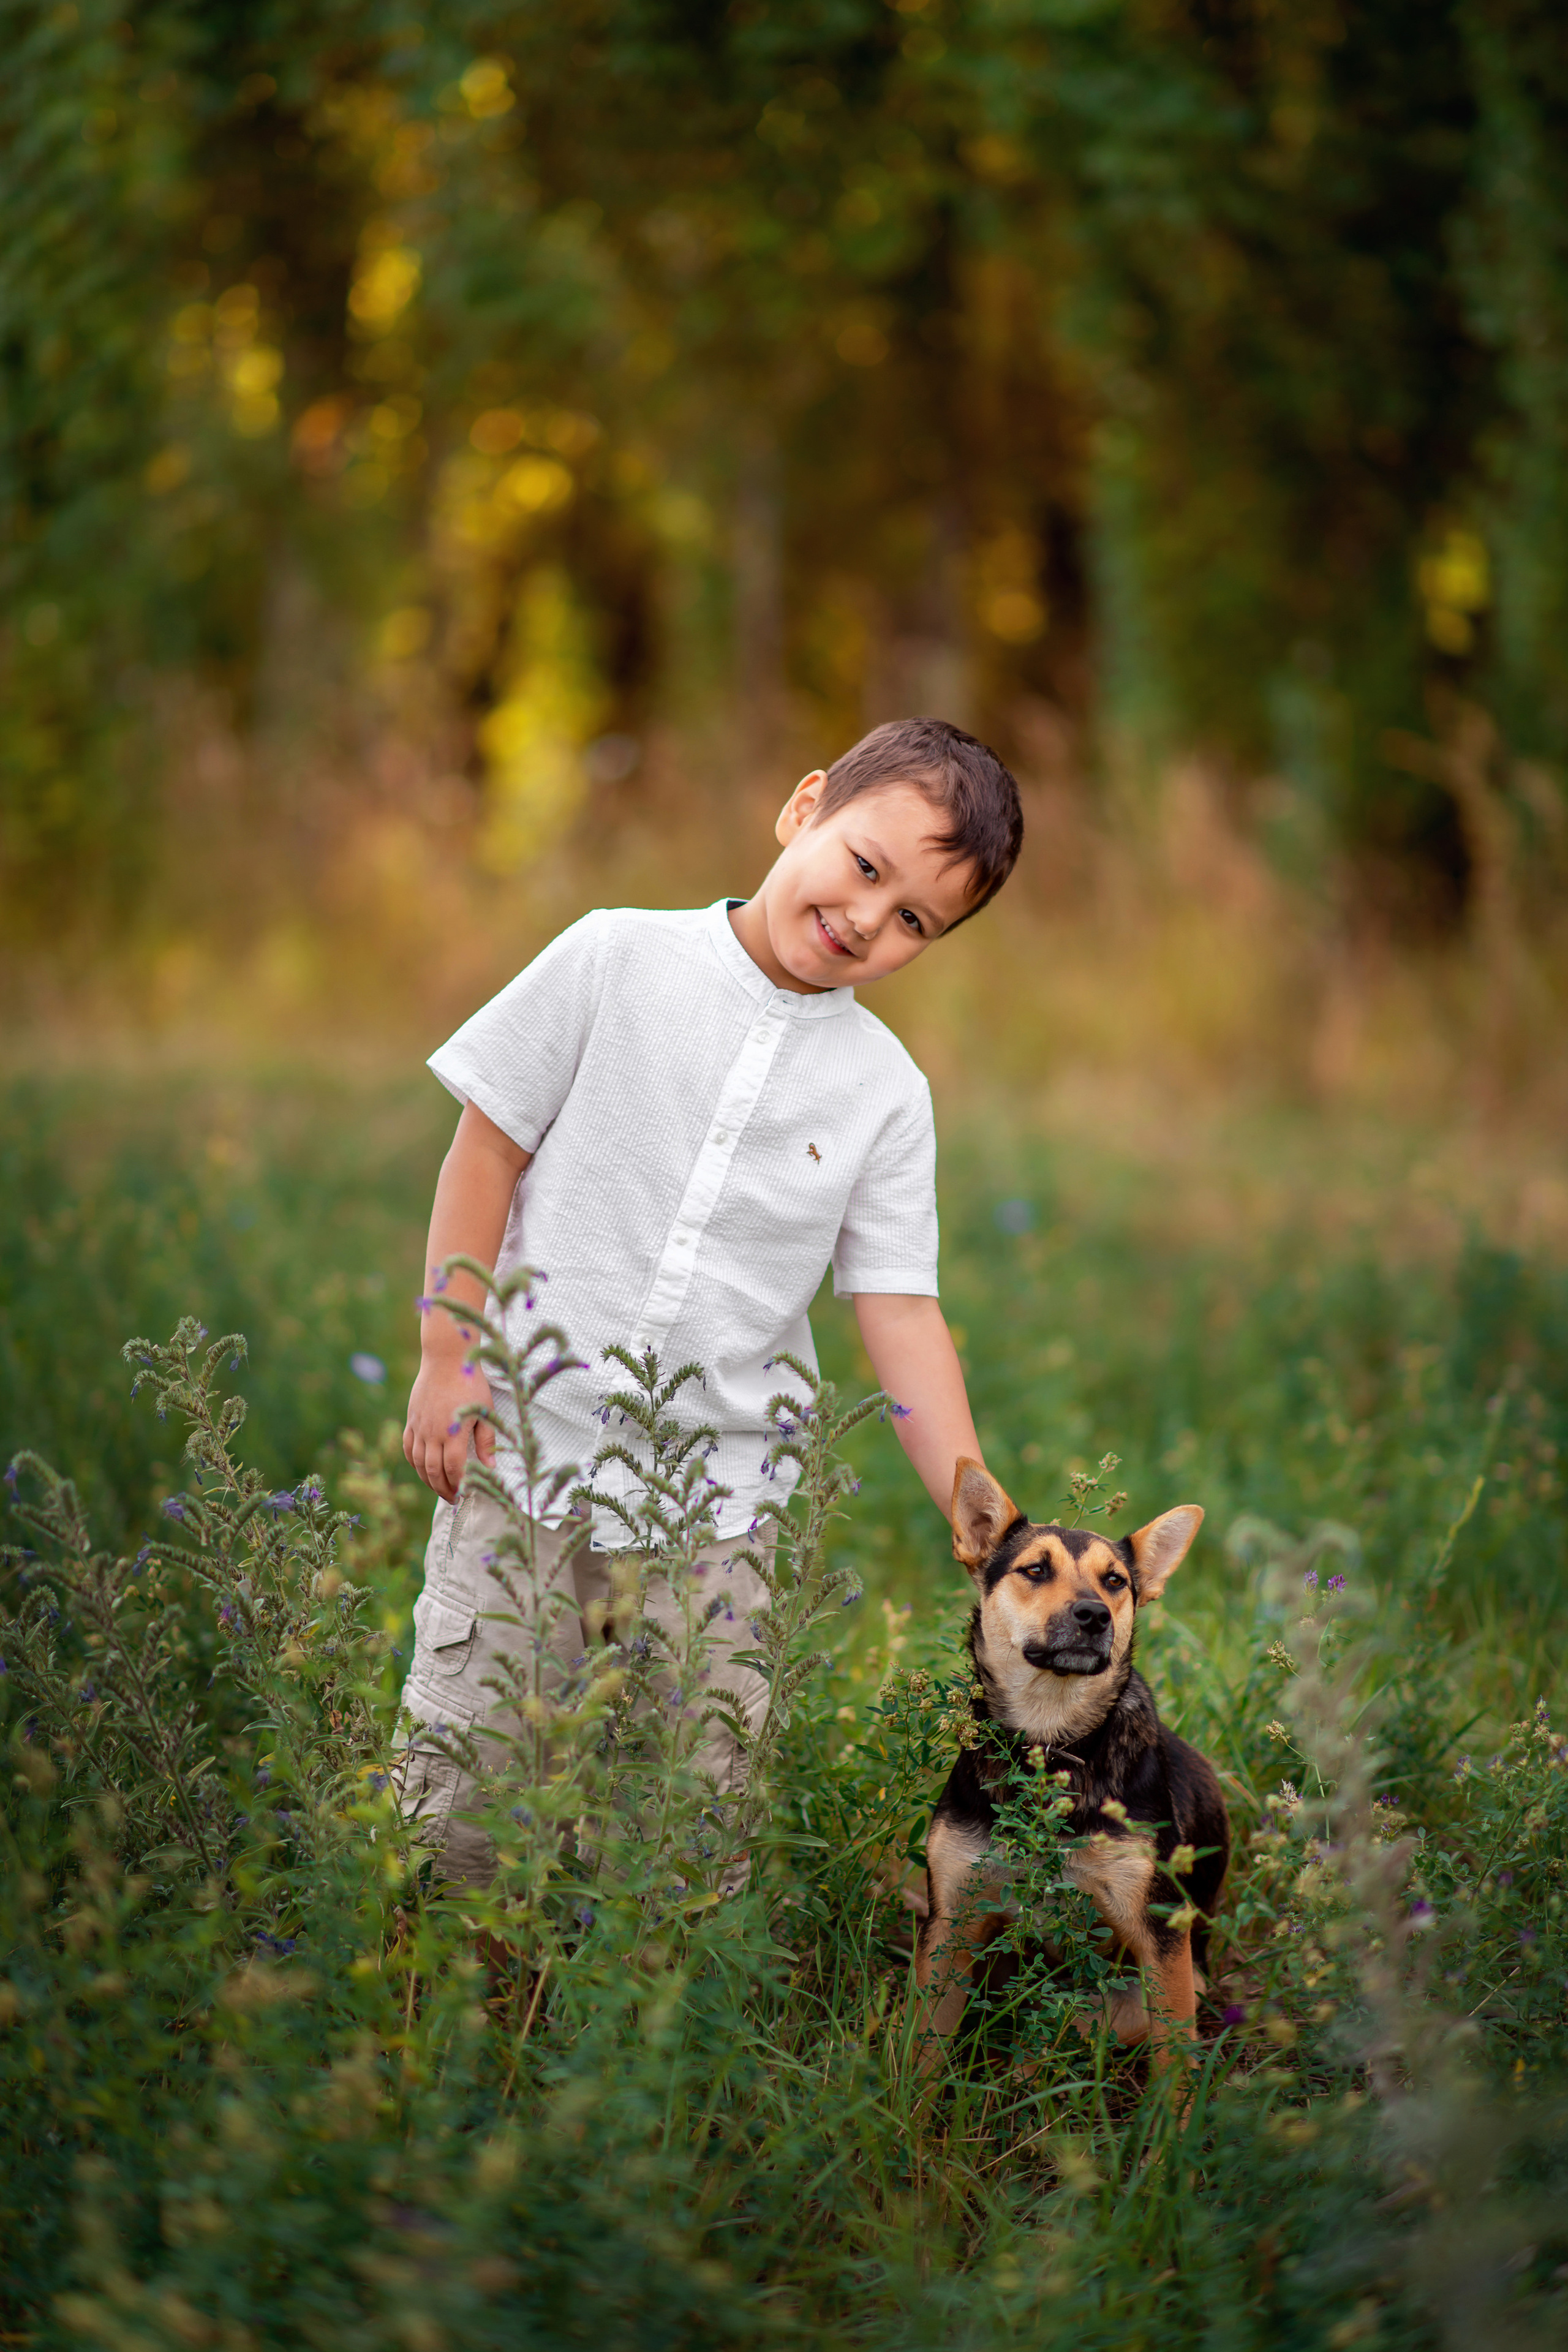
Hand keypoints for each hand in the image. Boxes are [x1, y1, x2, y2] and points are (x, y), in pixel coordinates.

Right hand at [403, 1351, 494, 1501]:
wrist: (446, 1358)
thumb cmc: (470, 1383)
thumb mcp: (485, 1411)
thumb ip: (486, 1441)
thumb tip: (491, 1468)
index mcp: (454, 1432)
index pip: (454, 1468)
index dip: (459, 1485)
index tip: (465, 1494)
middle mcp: (433, 1433)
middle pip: (434, 1471)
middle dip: (444, 1489)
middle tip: (453, 1498)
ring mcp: (420, 1426)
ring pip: (418, 1462)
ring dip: (428, 1479)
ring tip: (439, 1488)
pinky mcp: (412, 1419)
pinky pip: (408, 1447)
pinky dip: (413, 1462)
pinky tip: (421, 1469)